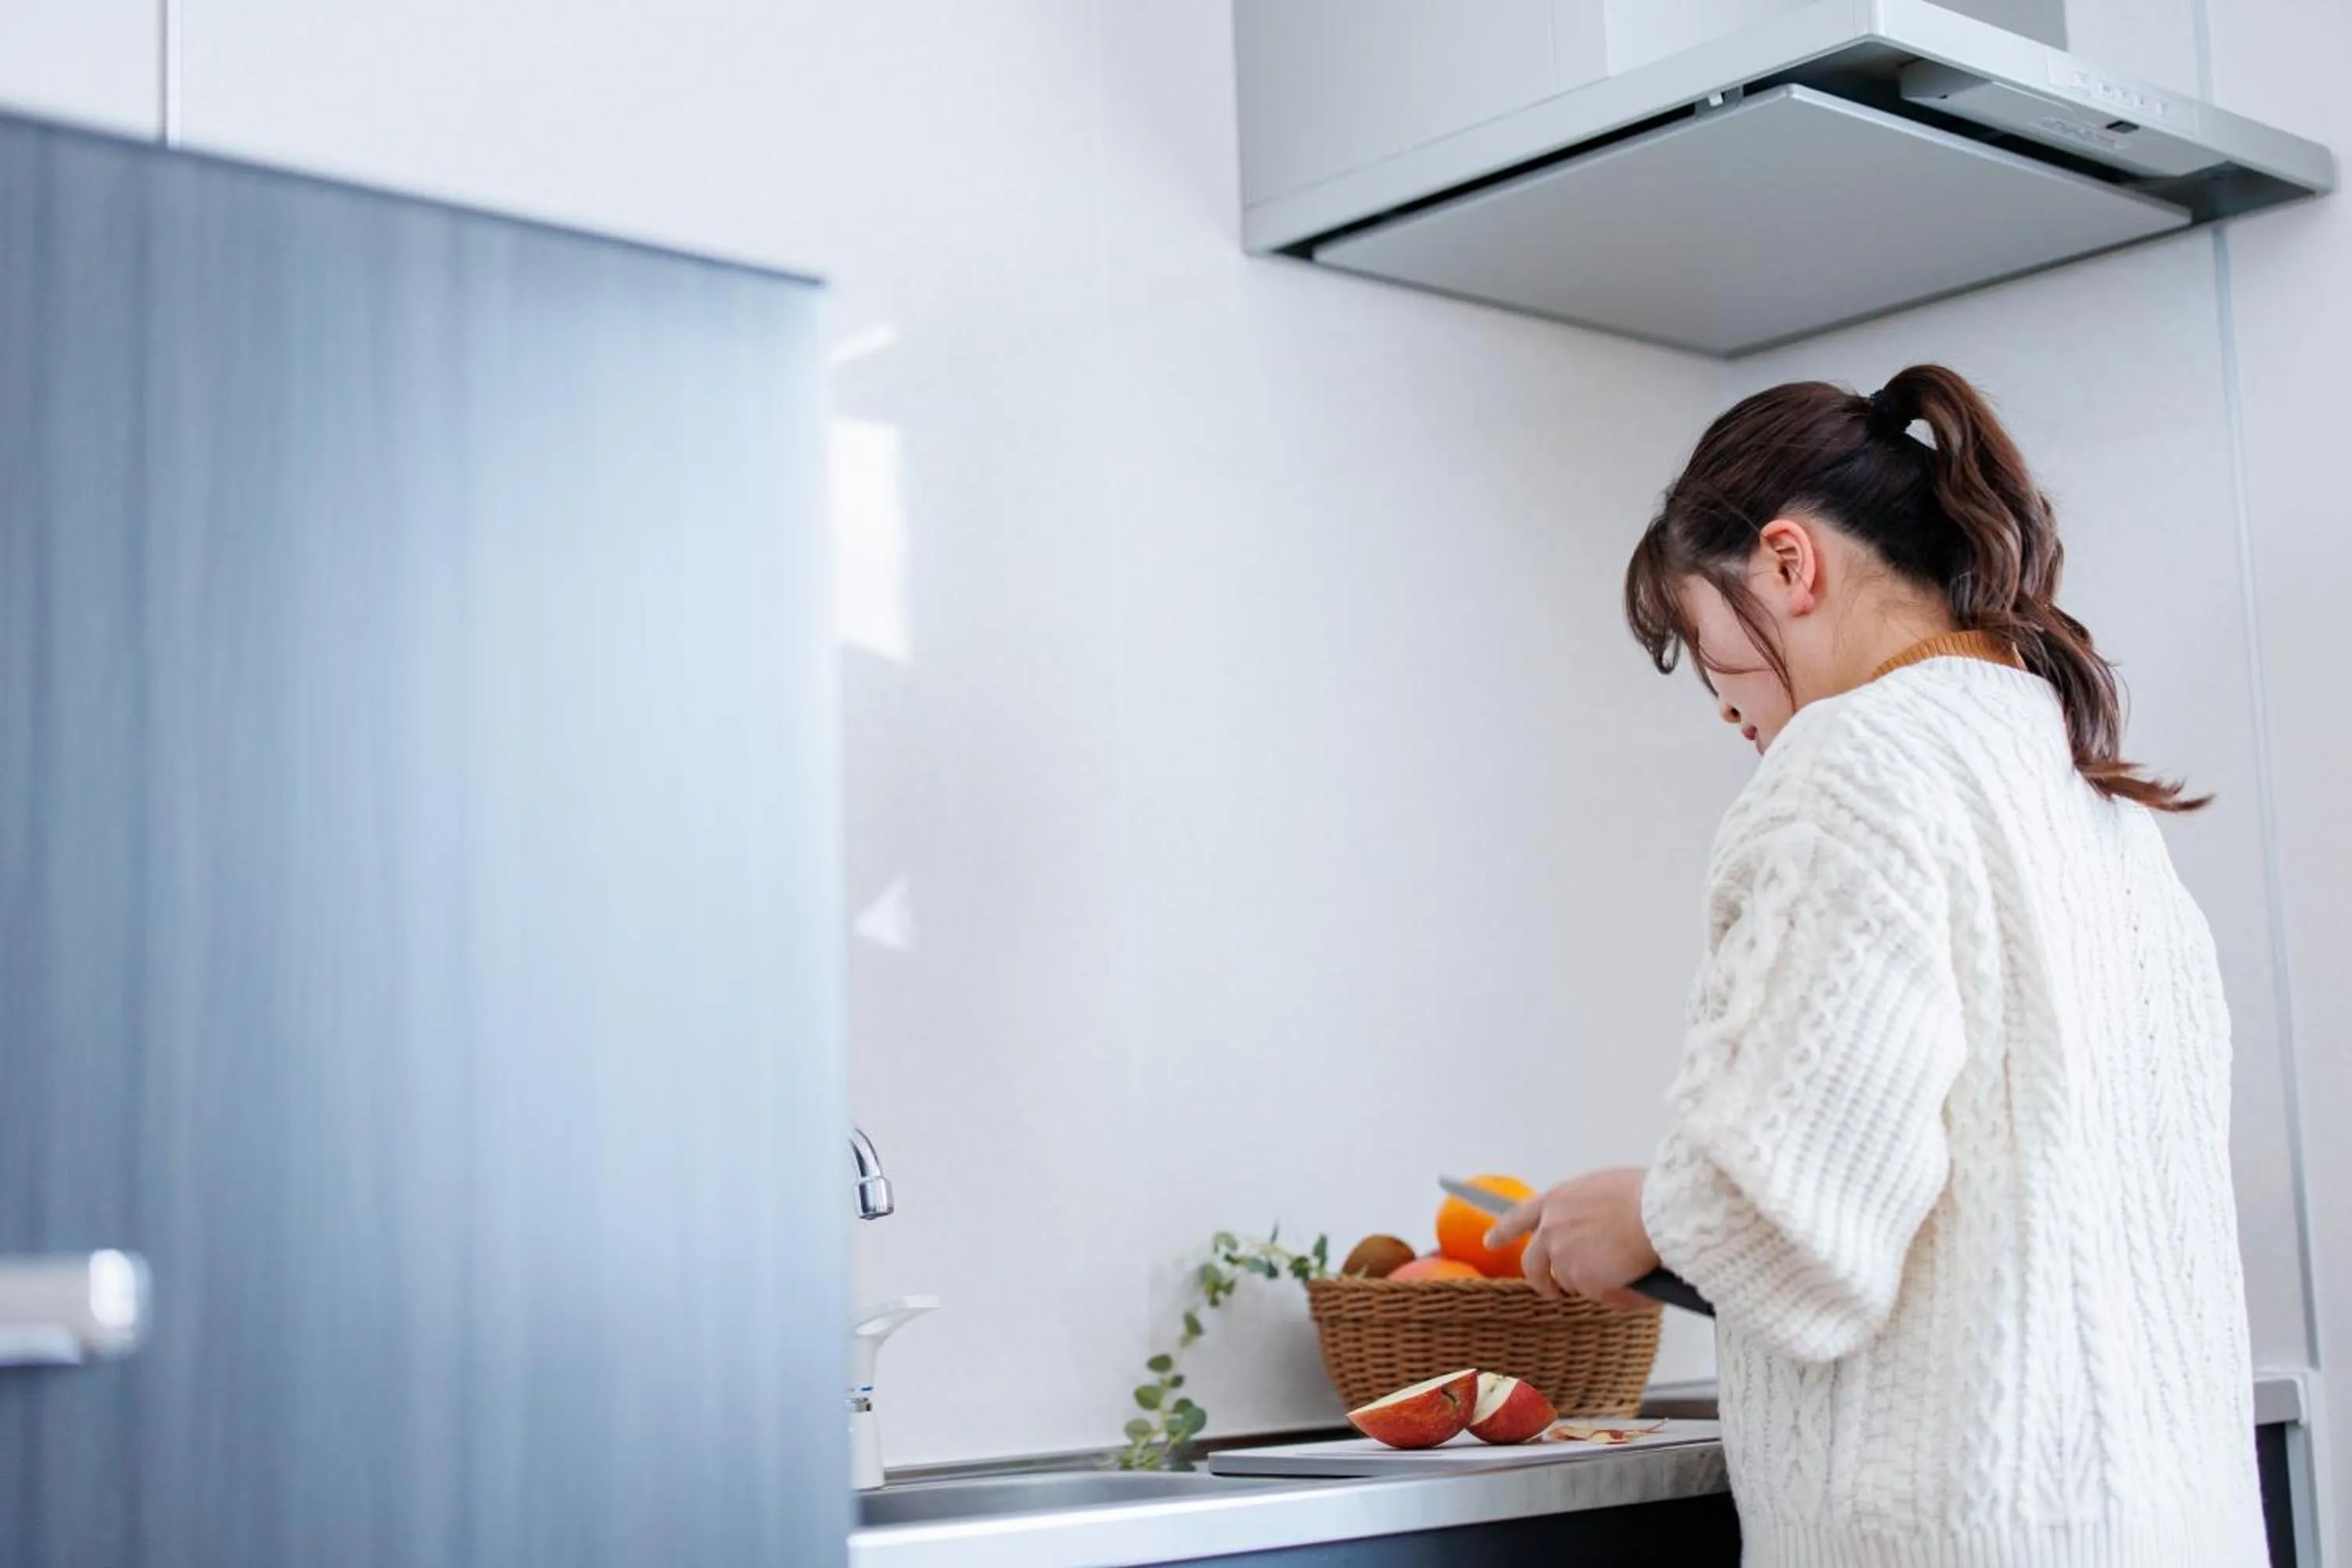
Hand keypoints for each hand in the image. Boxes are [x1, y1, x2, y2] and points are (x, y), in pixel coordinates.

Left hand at [1485, 1168, 1660, 1312]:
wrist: (1658, 1212)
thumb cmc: (1642, 1195)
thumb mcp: (1601, 1189)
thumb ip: (1583, 1210)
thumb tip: (1593, 1230)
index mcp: (1555, 1201)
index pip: (1517, 1217)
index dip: (1503, 1231)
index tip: (1490, 1241)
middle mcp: (1551, 1230)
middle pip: (1532, 1265)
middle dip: (1542, 1282)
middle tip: (1553, 1291)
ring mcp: (1564, 1258)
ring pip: (1569, 1283)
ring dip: (1590, 1285)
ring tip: (1621, 1277)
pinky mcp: (1584, 1282)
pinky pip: (1600, 1297)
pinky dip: (1617, 1296)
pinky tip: (1636, 1286)